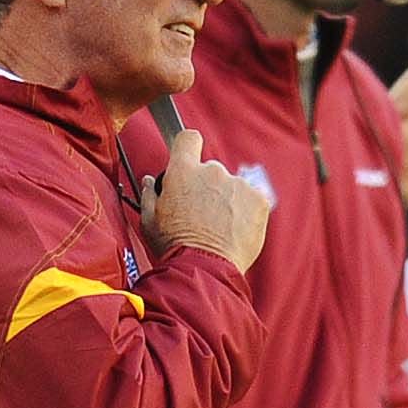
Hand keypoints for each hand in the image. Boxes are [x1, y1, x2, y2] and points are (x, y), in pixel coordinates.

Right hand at [140, 129, 269, 272]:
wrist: (204, 268)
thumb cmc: (174, 247)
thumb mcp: (149, 221)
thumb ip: (150, 195)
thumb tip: (150, 181)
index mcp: (183, 171)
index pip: (188, 139)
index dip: (189, 147)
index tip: (190, 158)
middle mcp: (212, 171)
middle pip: (211, 170)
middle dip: (207, 188)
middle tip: (201, 215)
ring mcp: (237, 184)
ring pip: (233, 187)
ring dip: (227, 201)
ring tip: (219, 228)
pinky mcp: (259, 200)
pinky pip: (253, 200)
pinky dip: (247, 213)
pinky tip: (235, 231)